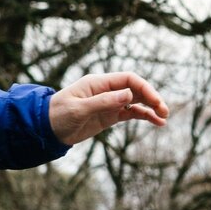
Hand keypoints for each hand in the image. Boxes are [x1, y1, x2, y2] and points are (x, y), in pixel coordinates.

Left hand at [49, 72, 168, 144]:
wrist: (46, 130)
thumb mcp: (80, 109)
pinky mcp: (109, 116)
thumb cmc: (58, 115)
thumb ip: (104, 101)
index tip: (155, 101)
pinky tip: (156, 122)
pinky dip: (144, 116)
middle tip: (164, 111)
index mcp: (98, 83)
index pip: (127, 79)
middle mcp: (106, 90)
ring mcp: (109, 103)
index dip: (144, 87)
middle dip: (152, 98)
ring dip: (151, 108)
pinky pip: (131, 113)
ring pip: (136, 102)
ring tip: (164, 118)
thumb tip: (129, 95)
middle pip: (135, 89)